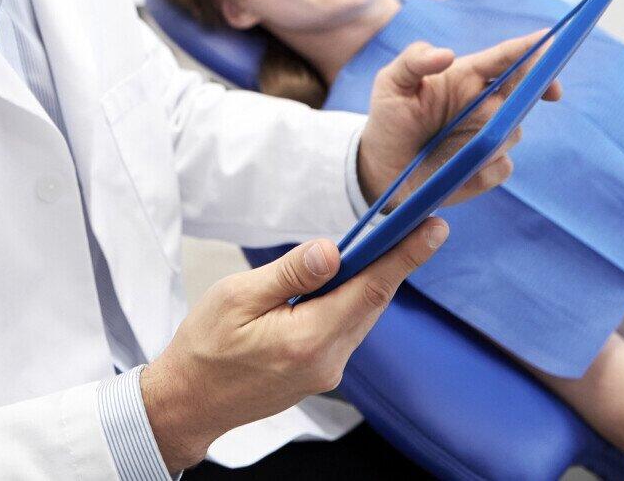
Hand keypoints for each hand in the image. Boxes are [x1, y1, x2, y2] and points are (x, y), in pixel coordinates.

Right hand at [141, 220, 449, 470]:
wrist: (189, 401)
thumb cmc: (204, 347)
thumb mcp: (236, 297)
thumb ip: (290, 274)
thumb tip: (333, 249)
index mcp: (308, 340)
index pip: (369, 290)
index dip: (405, 256)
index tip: (433, 228)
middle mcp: (327, 361)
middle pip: (372, 301)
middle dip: (396, 260)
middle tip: (418, 222)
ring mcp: (326, 371)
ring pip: (361, 315)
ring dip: (372, 279)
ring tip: (382, 243)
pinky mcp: (320, 372)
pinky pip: (347, 328)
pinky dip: (352, 300)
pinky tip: (345, 279)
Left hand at [355, 31, 557, 206]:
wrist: (381, 165)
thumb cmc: (390, 117)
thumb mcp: (391, 83)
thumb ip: (414, 60)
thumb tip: (446, 54)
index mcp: (467, 77)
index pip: (505, 58)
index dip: (531, 50)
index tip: (550, 44)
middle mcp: (486, 105)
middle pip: (523, 92)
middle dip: (535, 88)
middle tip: (532, 91)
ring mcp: (489, 136)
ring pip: (513, 132)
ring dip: (496, 136)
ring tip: (458, 145)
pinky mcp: (488, 168)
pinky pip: (502, 167)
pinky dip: (486, 169)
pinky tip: (461, 170)